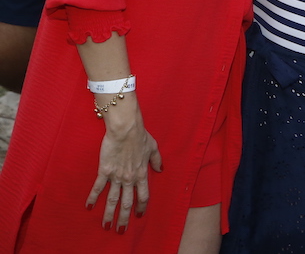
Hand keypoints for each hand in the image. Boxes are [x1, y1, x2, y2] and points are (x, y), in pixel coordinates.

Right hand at [86, 96, 161, 233]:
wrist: (126, 129)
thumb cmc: (140, 136)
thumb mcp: (154, 148)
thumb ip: (157, 160)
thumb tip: (161, 170)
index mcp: (142, 174)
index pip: (143, 196)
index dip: (141, 207)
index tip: (139, 216)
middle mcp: (129, 178)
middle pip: (127, 203)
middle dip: (124, 218)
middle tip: (121, 230)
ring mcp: (116, 176)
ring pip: (112, 200)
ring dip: (109, 214)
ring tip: (106, 226)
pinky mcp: (104, 171)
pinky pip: (98, 188)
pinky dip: (92, 198)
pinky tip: (88, 207)